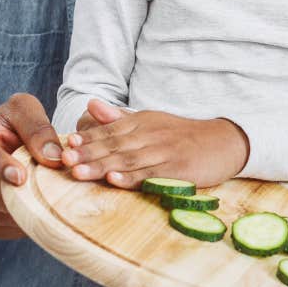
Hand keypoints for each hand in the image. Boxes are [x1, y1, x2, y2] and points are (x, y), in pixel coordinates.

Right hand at [0, 92, 65, 239]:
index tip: (20, 177)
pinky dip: (28, 218)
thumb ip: (36, 126)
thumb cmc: (4, 126)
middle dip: (19, 191)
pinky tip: (42, 203)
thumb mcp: (20, 110)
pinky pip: (7, 228)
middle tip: (53, 187)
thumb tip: (53, 157)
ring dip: (28, 205)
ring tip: (51, 191)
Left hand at [62, 98, 248, 188]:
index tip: (65, 144)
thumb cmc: (181, 135)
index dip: (86, 138)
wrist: (223, 142)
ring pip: (128, 160)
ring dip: (102, 166)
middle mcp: (150, 134)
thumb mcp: (150, 121)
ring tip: (80, 172)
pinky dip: (132, 178)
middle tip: (64, 161)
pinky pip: (152, 174)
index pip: (109, 130)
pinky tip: (115, 181)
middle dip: (87, 153)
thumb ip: (118, 117)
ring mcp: (164, 152)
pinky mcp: (177, 169)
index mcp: (141, 123)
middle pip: (114, 145)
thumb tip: (90, 105)